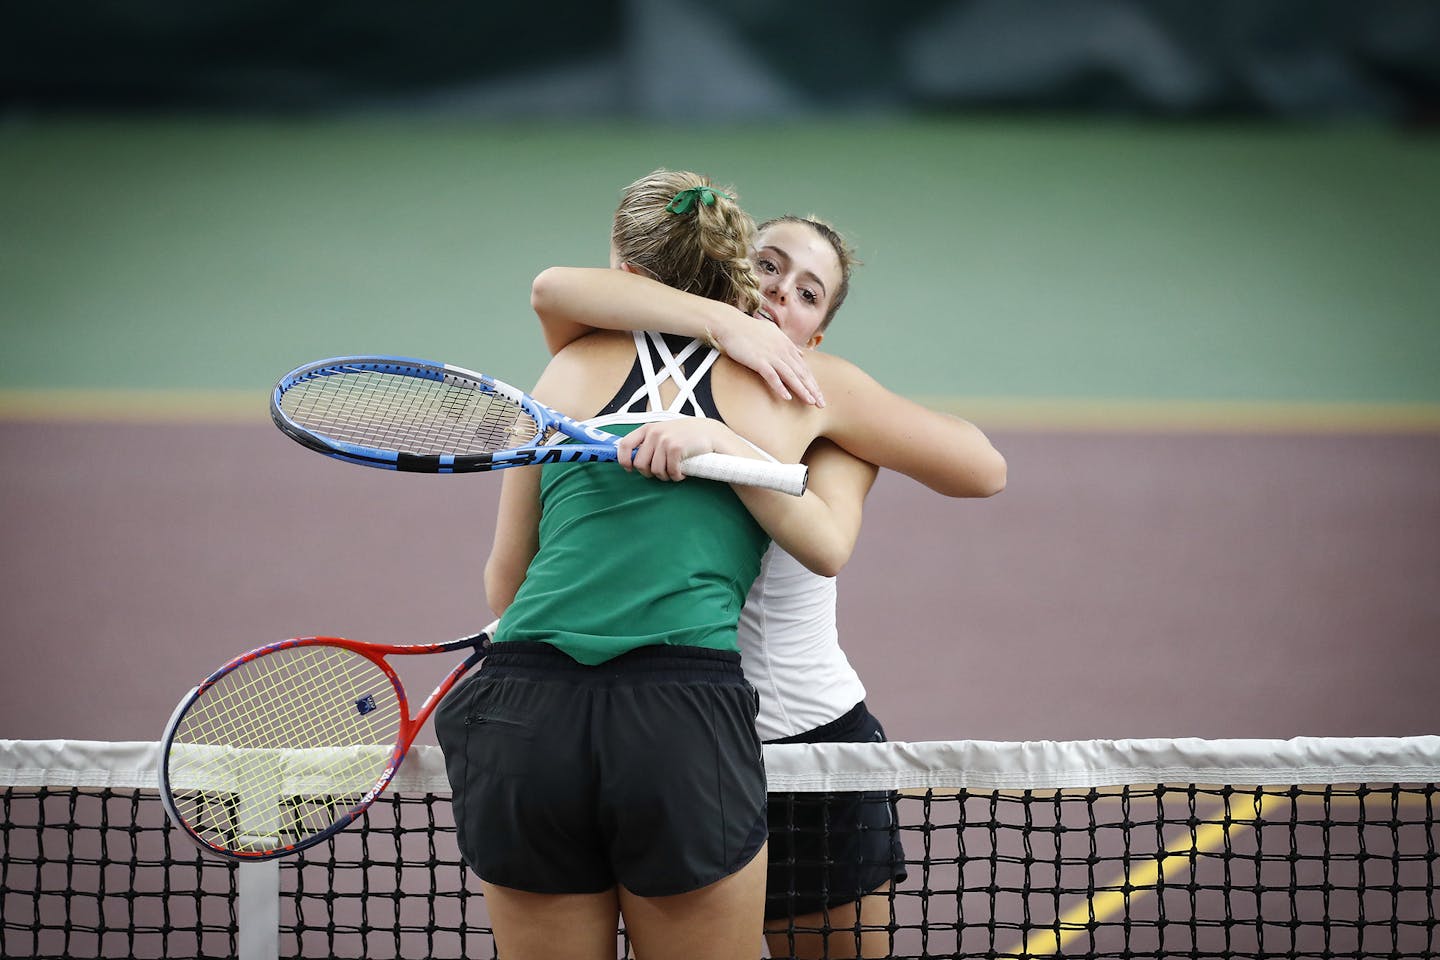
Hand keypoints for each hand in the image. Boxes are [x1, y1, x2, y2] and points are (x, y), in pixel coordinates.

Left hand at [615, 418, 748, 481]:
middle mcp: (654, 433)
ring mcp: (665, 440)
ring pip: (655, 470)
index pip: (625, 444)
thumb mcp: (664, 431)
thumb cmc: (686, 435)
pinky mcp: (676, 448)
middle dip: (649, 473)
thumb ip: (649, 441)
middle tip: (661, 472)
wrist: (710, 432)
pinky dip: (676, 476)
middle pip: (639, 464)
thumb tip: (632, 458)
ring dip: (665, 476)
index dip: (624, 460)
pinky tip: (681, 473)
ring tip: (673, 471)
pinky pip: (670, 471)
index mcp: (648, 428)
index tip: (629, 469)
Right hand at [709, 310, 823, 405]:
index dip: (812, 382)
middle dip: (812, 389)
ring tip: (811, 402)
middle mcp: (782, 351)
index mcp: (787, 345)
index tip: (819, 394)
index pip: (804, 367)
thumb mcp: (774, 333)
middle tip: (821, 404)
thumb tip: (801, 353)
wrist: (730, 324)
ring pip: (791, 376)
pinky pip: (772, 376)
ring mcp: (771, 356)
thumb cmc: (749, 329)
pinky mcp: (758, 361)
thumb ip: (788, 344)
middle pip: (801, 373)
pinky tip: (787, 397)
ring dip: (802, 390)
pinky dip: (780, 387)